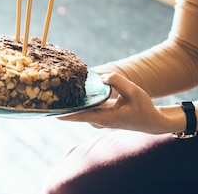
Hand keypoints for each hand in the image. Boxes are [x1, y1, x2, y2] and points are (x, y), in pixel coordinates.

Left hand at [58, 72, 179, 133]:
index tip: (50, 112)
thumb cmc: (144, 108)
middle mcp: (98, 120)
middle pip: (75, 113)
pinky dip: (78, 100)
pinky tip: (69, 91)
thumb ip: (118, 82)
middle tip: (46, 95)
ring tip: (54, 91)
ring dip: (69, 102)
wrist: (151, 122)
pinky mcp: (99, 114)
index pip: (80, 116)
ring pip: (79, 110)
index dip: (65, 113)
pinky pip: (85, 107)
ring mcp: (98, 119)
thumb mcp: (134, 92)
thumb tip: (101, 77)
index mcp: (105, 118)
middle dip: (62, 106)